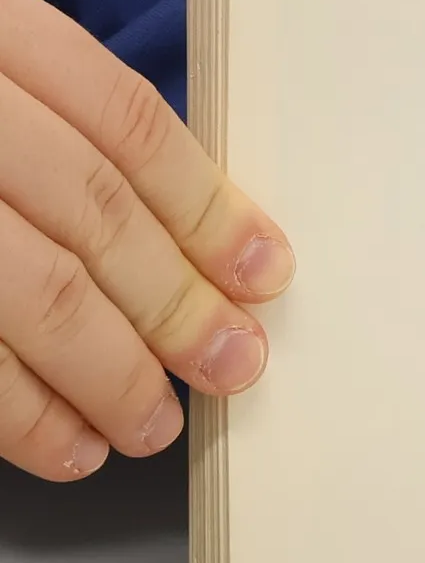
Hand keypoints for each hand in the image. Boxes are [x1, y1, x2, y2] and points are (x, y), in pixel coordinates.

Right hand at [0, 0, 293, 482]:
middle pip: (89, 214)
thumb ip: (48, 121)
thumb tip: (187, 233)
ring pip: (26, 293)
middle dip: (173, 304)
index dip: (205, 204)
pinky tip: (60, 443)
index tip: (261, 270)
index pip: (121, 120)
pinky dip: (14, 412)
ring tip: (152, 422)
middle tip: (229, 363)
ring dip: (107, 374)